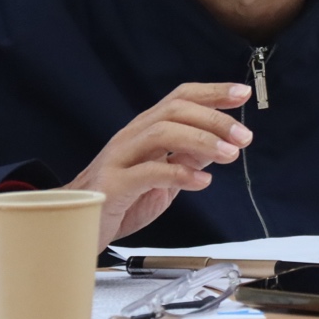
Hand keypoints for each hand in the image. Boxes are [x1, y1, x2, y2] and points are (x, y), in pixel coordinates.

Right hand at [62, 82, 252, 249]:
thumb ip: (187, 159)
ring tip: (230, 154)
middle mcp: (132, 137)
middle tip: (244, 136)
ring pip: (162, 133)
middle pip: (174, 110)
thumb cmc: (118, 201)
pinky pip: (148, 172)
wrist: (74, 226)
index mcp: (145, 131)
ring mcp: (120, 158)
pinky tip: (202, 181)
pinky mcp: (112, 186)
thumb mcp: (163, 178)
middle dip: (214, 118)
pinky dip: (180, 174)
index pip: (180, 98)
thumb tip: (219, 143)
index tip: (242, 93)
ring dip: (202, 141)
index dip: (211, 92)